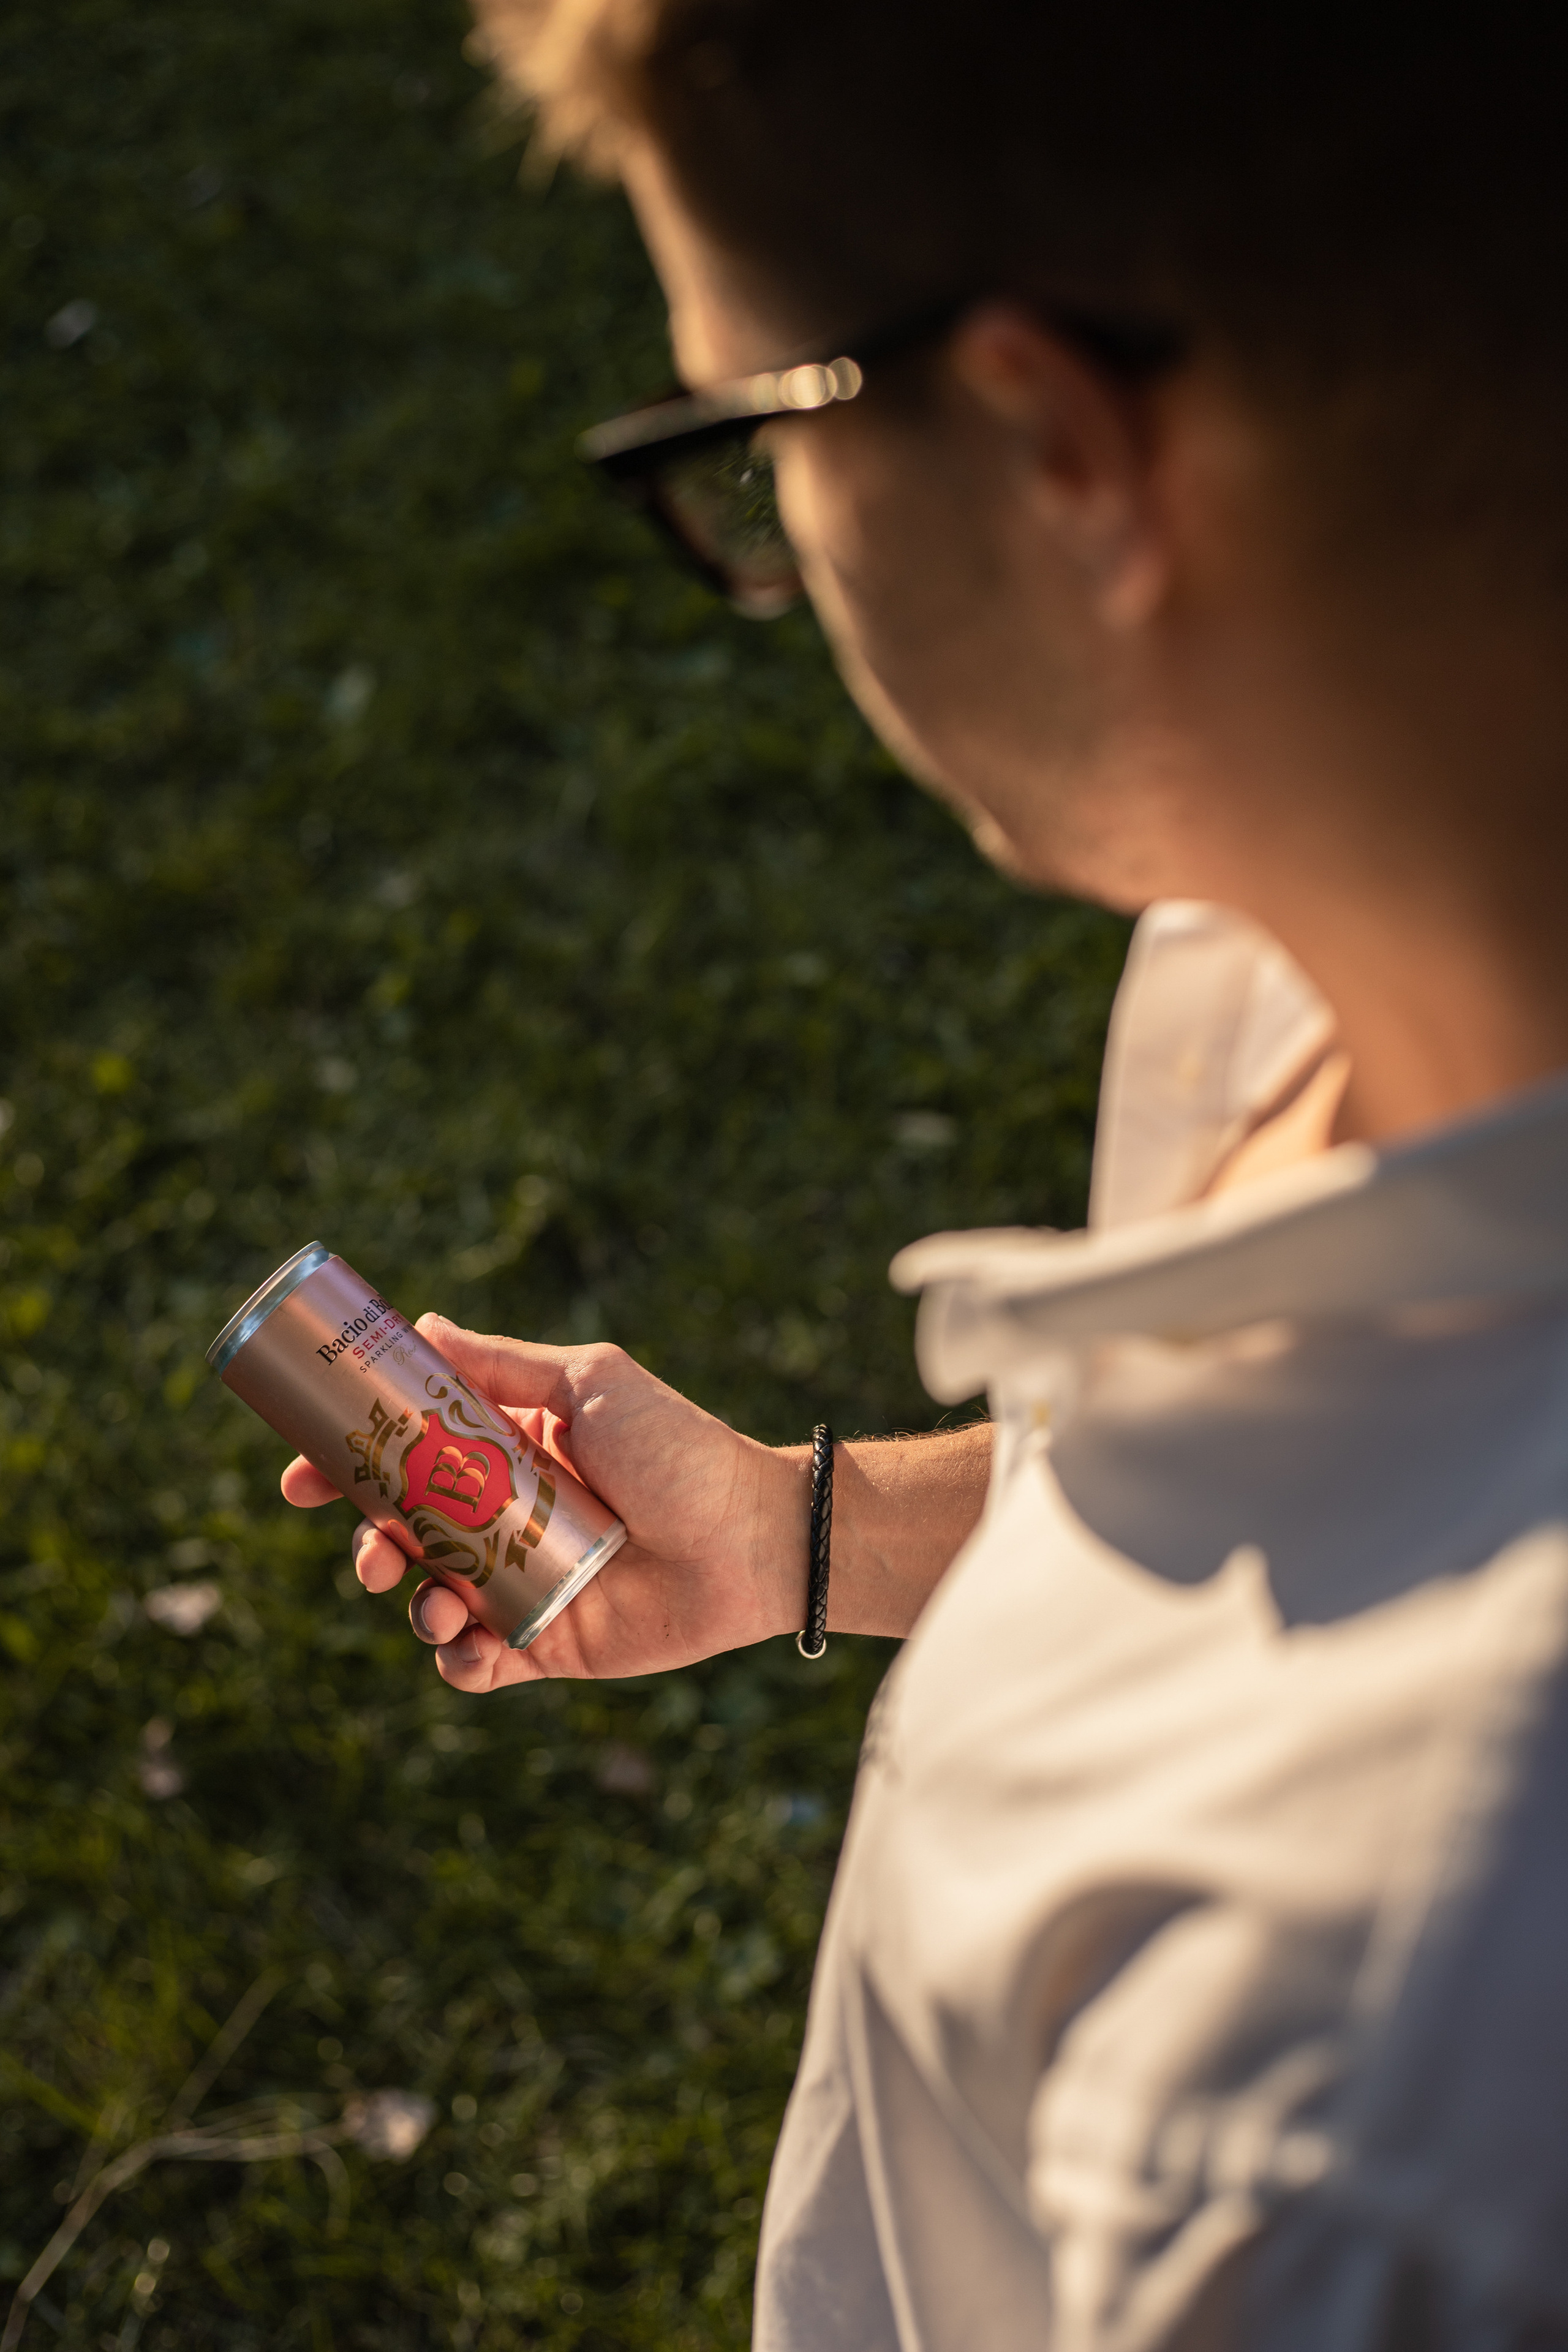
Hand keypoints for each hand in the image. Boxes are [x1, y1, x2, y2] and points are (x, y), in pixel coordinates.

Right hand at [280, 1314, 808, 1692]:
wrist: (754, 1537)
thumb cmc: (679, 1450)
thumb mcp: (591, 1385)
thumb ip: (506, 1366)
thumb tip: (422, 1326)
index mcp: (506, 1453)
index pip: (404, 1458)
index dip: (345, 1468)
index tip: (299, 1474)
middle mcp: (503, 1519)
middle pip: (401, 1535)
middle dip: (366, 1545)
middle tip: (370, 1551)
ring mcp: (521, 1585)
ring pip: (428, 1602)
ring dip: (412, 1605)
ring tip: (435, 1602)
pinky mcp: (546, 1645)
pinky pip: (476, 1666)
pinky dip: (457, 1663)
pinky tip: (467, 1644)